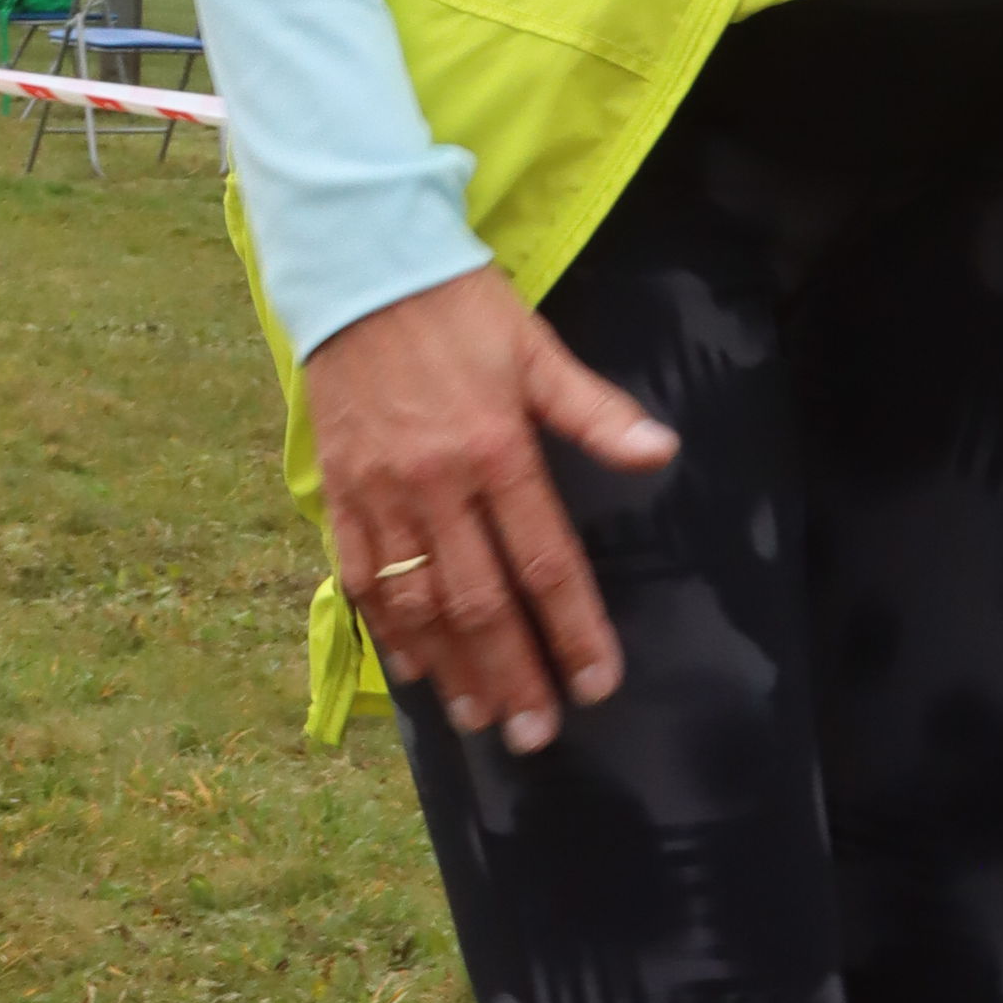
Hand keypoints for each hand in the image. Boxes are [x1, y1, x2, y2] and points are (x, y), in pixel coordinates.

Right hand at [305, 266, 677, 750]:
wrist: (359, 269)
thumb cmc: (459, 309)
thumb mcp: (538, 350)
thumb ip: (594, 413)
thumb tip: (661, 453)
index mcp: (497, 451)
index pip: (544, 562)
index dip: (572, 630)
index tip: (595, 683)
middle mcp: (437, 485)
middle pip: (480, 600)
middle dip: (512, 672)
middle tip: (536, 733)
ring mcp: (382, 494)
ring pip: (418, 602)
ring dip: (452, 667)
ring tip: (481, 715)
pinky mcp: (342, 492)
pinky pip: (361, 577)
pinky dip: (387, 628)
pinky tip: (413, 667)